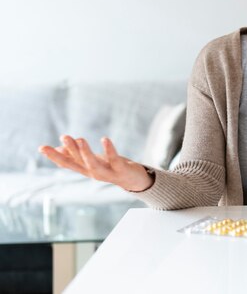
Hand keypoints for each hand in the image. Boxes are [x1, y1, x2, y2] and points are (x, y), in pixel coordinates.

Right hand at [39, 135, 153, 191]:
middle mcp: (94, 173)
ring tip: (80, 139)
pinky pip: (114, 160)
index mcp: (86, 169)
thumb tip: (58, 149)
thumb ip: (76, 156)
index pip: (67, 163)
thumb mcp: (92, 161)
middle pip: (79, 163)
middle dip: (70, 151)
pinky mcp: (121, 170)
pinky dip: (109, 150)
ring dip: (86, 152)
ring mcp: (108, 173)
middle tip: (63, 136)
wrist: (135, 180)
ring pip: (94, 164)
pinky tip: (104, 139)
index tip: (41, 147)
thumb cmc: (111, 168)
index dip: (54, 156)